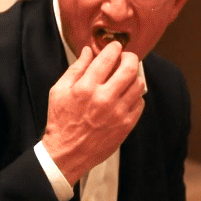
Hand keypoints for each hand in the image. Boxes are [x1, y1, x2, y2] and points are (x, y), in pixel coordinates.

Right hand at [41, 41, 144, 184]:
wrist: (67, 153)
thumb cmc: (61, 121)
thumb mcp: (59, 91)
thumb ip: (76, 69)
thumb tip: (89, 51)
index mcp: (86, 87)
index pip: (108, 58)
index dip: (115, 48)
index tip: (116, 47)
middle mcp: (104, 98)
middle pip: (130, 68)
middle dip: (130, 57)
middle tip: (126, 58)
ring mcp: (118, 112)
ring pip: (139, 84)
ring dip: (134, 77)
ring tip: (126, 78)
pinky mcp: (126, 125)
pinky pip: (140, 103)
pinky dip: (136, 96)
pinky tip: (126, 96)